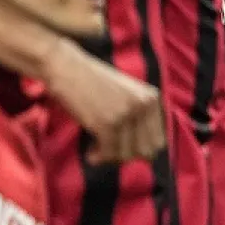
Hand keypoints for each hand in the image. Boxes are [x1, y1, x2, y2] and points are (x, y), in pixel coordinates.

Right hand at [41, 38, 165, 163]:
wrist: (66, 67)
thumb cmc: (93, 81)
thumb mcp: (128, 93)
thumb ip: (140, 116)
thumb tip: (147, 155)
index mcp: (152, 98)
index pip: (158, 142)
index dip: (139, 150)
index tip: (122, 147)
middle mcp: (144, 105)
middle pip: (145, 152)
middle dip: (126, 156)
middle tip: (108, 150)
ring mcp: (127, 114)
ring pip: (126, 155)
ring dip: (110, 157)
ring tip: (96, 149)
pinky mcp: (107, 123)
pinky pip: (108, 153)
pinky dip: (98, 157)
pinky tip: (90, 153)